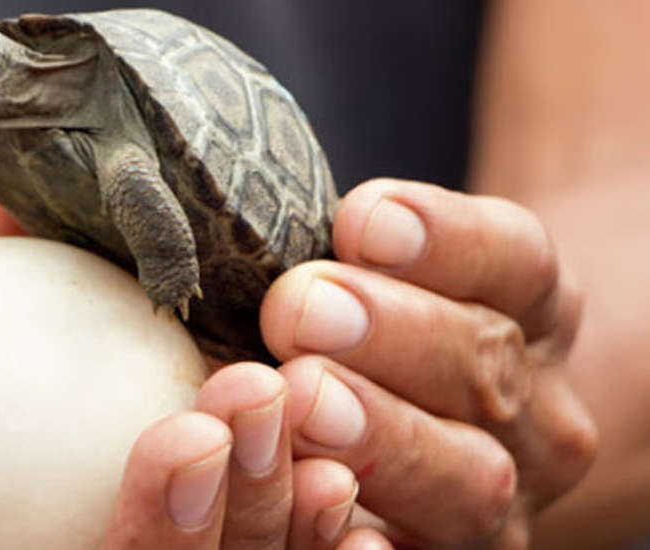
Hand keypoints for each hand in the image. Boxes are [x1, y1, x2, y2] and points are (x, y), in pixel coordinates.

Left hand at [259, 179, 597, 547]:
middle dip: (392, 336)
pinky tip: (333, 516)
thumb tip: (247, 221)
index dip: (445, 240)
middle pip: (487, 367)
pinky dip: (376, 546)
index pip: (514, 260)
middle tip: (301, 311)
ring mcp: (505, 498)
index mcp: (530, 305)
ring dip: (384, 438)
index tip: (360, 220)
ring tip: (303, 401)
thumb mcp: (391, 272)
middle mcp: (535, 406)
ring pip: (469, 478)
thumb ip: (350, 255)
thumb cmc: (378, 324)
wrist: (437, 413)